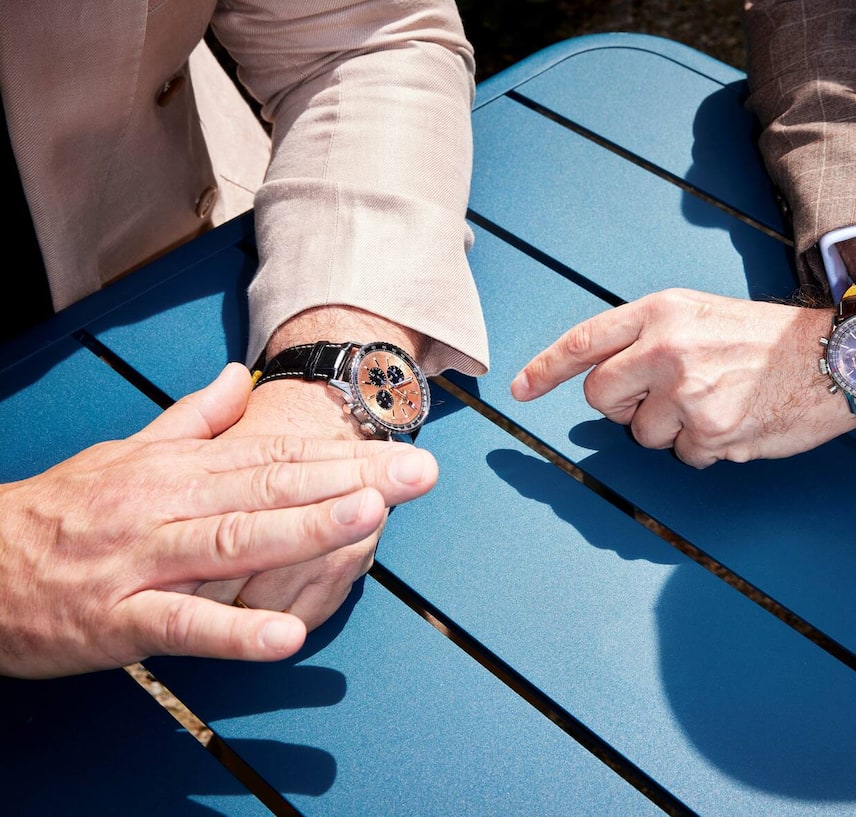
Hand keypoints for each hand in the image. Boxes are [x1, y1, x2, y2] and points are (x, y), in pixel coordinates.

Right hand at [0, 363, 437, 678]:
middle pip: (271, 487)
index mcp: (178, 468)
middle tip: (419, 472)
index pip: (276, 454)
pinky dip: (235, 631)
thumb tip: (240, 379)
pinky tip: (287, 635)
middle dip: (350, 480)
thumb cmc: (62, 511)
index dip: (343, 452)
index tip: (402, 445)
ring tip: (368, 516)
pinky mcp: (119, 620)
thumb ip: (191, 419)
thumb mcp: (126, 453)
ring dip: (304, 530)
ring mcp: (145, 562)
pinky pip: (183, 625)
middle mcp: (169, 506)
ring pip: (234, 542)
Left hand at [511, 289, 855, 466]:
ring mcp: (688, 394)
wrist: (839, 359)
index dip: (545, 369)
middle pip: (601, 398)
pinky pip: (683, 457)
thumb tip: (603, 375)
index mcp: (662, 312)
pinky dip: (705, 449)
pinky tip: (737, 421)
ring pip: (642, 435)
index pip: (584, 342)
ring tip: (717, 402)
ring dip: (671, 430)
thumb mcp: (701, 313)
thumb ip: (649, 336)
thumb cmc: (769, 339)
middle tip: (662, 397)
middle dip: (621, 407)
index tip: (519, 389)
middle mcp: (667, 349)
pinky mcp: (712, 434)